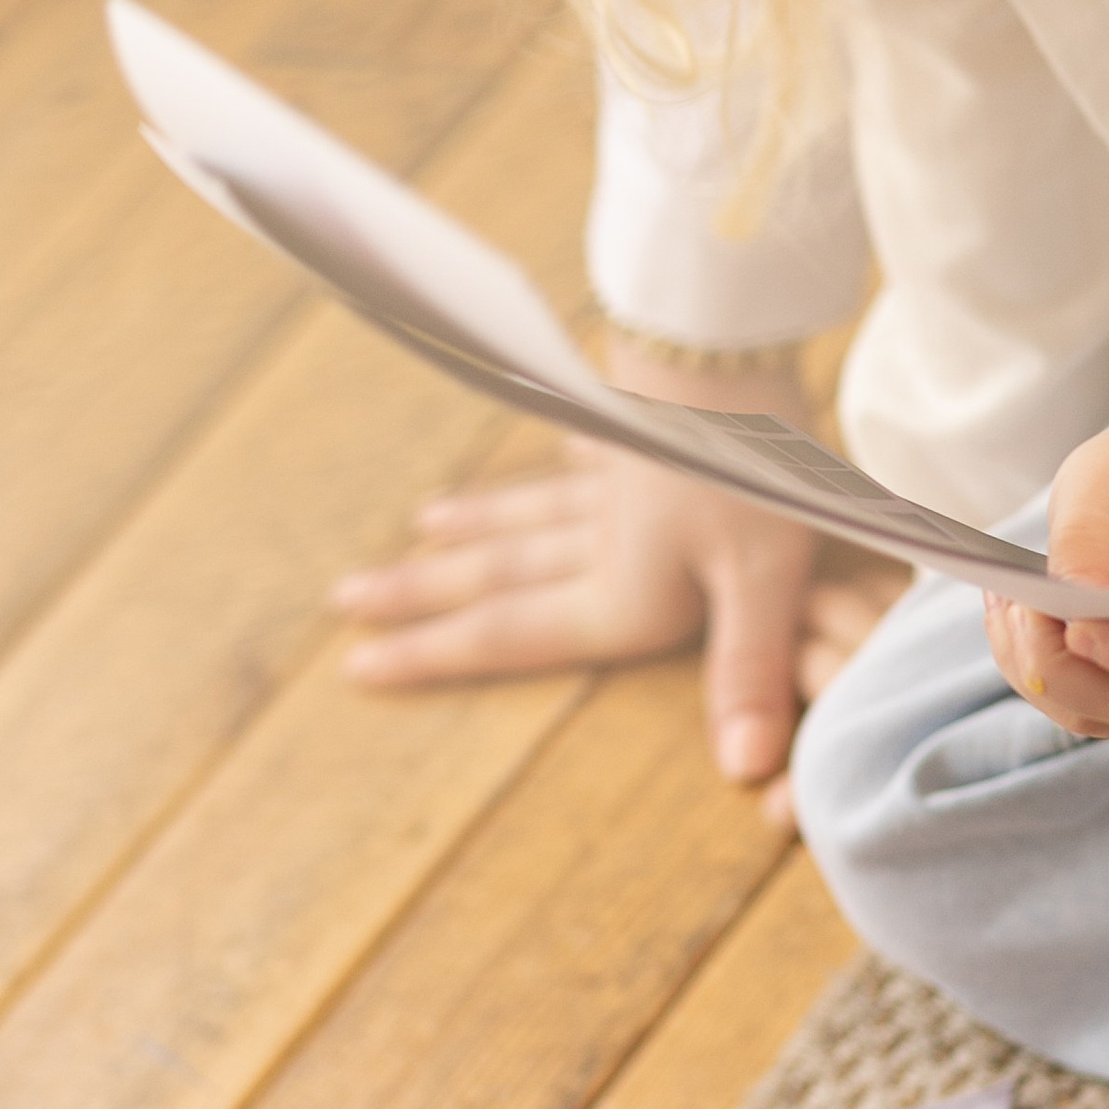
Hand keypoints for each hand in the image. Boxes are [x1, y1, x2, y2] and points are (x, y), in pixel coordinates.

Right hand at [334, 338, 905, 804]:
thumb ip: (746, 667)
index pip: (509, 633)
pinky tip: (570, 444)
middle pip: (499, 571)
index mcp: (624, 589)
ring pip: (534, 508)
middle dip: (423, 592)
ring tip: (427, 524)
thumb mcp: (761, 573)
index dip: (434, 656)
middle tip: (347, 600)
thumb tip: (743, 768)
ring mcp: (622, 474)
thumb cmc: (755, 464)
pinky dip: (575, 451)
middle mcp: (606, 536)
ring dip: (480, 523)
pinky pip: (599, 443)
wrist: (736, 340)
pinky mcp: (652, 421)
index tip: (355, 668)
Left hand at [987, 416, 1108, 738]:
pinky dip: (1034, 671)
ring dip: (1034, 668)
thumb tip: (1068, 600)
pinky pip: (1077, 707)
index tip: (1073, 625)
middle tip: (1013, 603)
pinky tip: (1013, 619)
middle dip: (1059, 663)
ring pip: (1095, 713)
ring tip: (1005, 600)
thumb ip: (1091, 537)